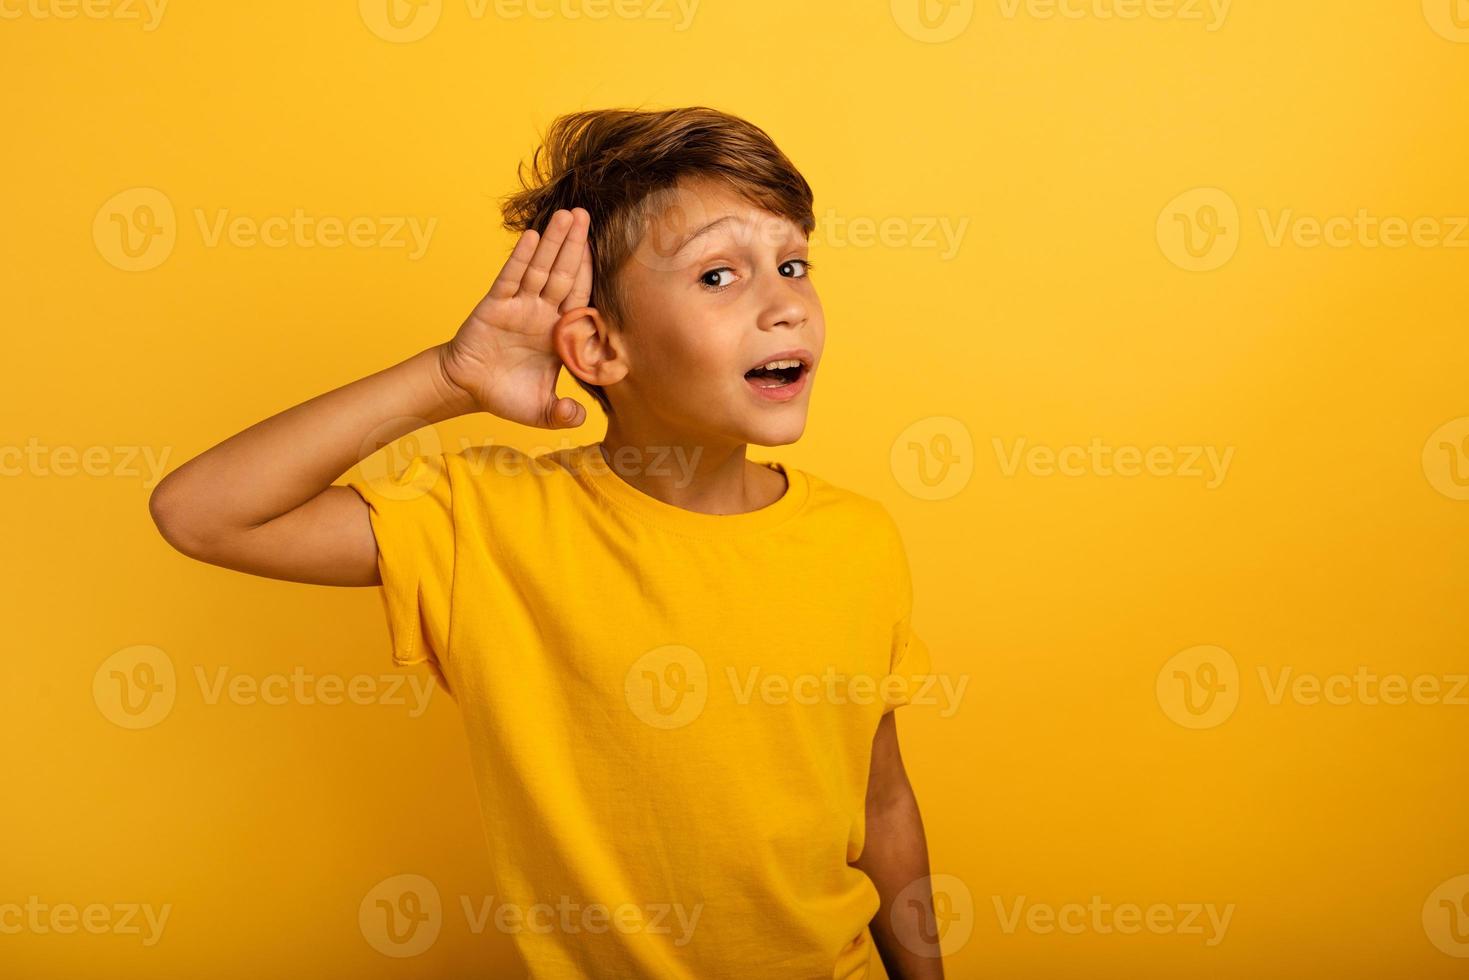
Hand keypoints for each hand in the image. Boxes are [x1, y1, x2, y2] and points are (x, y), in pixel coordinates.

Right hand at [440, 207, 594, 427]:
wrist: (466, 389)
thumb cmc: (506, 395)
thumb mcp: (540, 412)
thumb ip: (562, 414)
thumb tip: (580, 420)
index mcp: (559, 333)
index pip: (580, 298)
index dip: (591, 274)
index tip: (607, 250)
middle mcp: (542, 314)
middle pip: (564, 274)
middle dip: (576, 245)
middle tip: (589, 214)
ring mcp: (520, 306)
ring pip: (541, 269)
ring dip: (554, 242)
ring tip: (568, 215)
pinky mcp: (495, 305)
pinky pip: (511, 277)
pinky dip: (522, 258)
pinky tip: (534, 236)